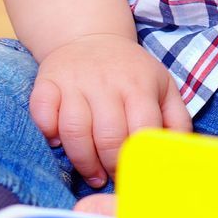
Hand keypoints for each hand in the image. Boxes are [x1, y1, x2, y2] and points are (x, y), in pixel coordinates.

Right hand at [29, 32, 191, 186]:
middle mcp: (107, 83)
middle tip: (113, 180)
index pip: (141, 130)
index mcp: (139, 86)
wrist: (91, 38)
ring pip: (74, 130)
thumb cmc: (131, 72)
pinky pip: (41, 111)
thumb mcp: (163, 87)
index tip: (137, 176)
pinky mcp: (48, 82)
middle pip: (108, 136)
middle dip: (111, 167)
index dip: (139, 160)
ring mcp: (75, 82)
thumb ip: (176, 120)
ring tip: (93, 174)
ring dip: (82, 160)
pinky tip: (56, 142)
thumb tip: (176, 154)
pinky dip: (47, 130)